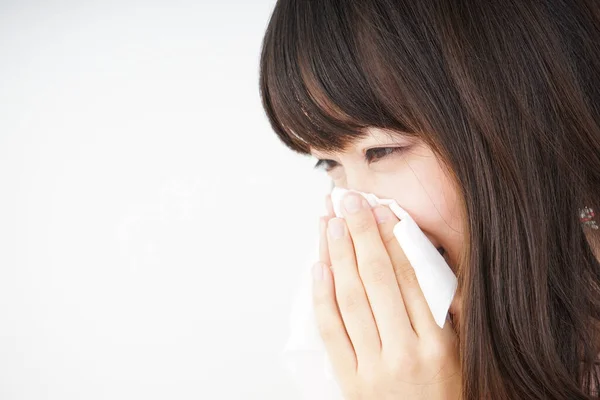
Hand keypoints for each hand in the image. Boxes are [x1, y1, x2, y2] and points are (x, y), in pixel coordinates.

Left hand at [312, 192, 461, 399]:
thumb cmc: (443, 396)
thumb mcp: (458, 356)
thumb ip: (443, 313)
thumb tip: (417, 260)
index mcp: (437, 343)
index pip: (410, 278)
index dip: (393, 239)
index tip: (382, 209)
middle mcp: (404, 351)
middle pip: (377, 279)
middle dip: (361, 233)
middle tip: (349, 200)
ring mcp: (373, 366)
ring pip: (350, 298)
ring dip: (338, 255)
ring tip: (330, 222)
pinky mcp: (348, 379)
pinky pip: (332, 331)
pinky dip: (322, 296)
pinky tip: (318, 266)